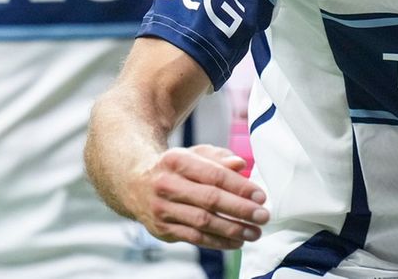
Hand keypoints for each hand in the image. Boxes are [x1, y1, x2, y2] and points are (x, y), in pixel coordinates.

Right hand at [126, 144, 269, 249]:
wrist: (134, 183)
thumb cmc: (175, 168)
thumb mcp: (194, 154)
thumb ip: (219, 158)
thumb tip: (240, 164)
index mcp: (176, 160)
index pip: (214, 175)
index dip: (239, 187)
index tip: (261, 196)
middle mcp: (166, 185)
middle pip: (209, 199)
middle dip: (240, 210)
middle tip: (262, 216)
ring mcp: (161, 209)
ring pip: (202, 222)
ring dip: (232, 229)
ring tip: (254, 232)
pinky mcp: (161, 229)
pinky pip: (194, 238)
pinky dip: (217, 242)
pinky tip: (236, 241)